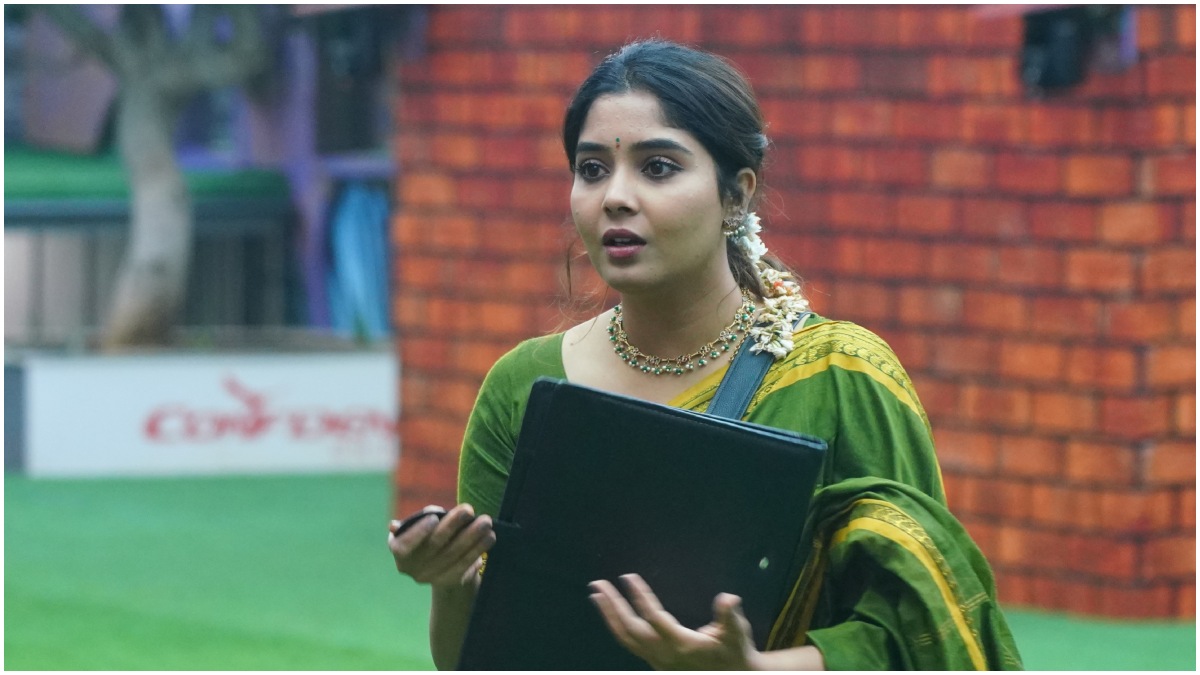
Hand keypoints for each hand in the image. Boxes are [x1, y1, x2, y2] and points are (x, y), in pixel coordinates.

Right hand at [388, 503, 494, 588]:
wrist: (439, 563)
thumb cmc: (427, 534)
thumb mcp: (418, 525)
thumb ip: (416, 521)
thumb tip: (405, 522)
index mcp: (399, 550)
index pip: (404, 545)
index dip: (418, 532)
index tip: (433, 517)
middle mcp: (412, 569)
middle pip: (434, 545)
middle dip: (452, 525)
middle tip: (469, 509)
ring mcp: (431, 578)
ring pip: (454, 555)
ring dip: (472, 537)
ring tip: (486, 522)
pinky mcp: (450, 581)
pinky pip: (465, 565)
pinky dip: (478, 550)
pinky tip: (489, 538)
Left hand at [588, 573, 760, 669]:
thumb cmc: (735, 651)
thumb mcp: (738, 632)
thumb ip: (729, 616)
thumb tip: (728, 598)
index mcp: (682, 644)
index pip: (654, 618)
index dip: (640, 597)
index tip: (628, 577)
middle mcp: (664, 654)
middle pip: (630, 629)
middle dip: (613, 605)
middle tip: (598, 583)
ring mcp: (657, 660)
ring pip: (626, 639)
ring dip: (609, 615)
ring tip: (596, 594)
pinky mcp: (655, 662)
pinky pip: (630, 643)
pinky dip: (617, 626)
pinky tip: (612, 612)